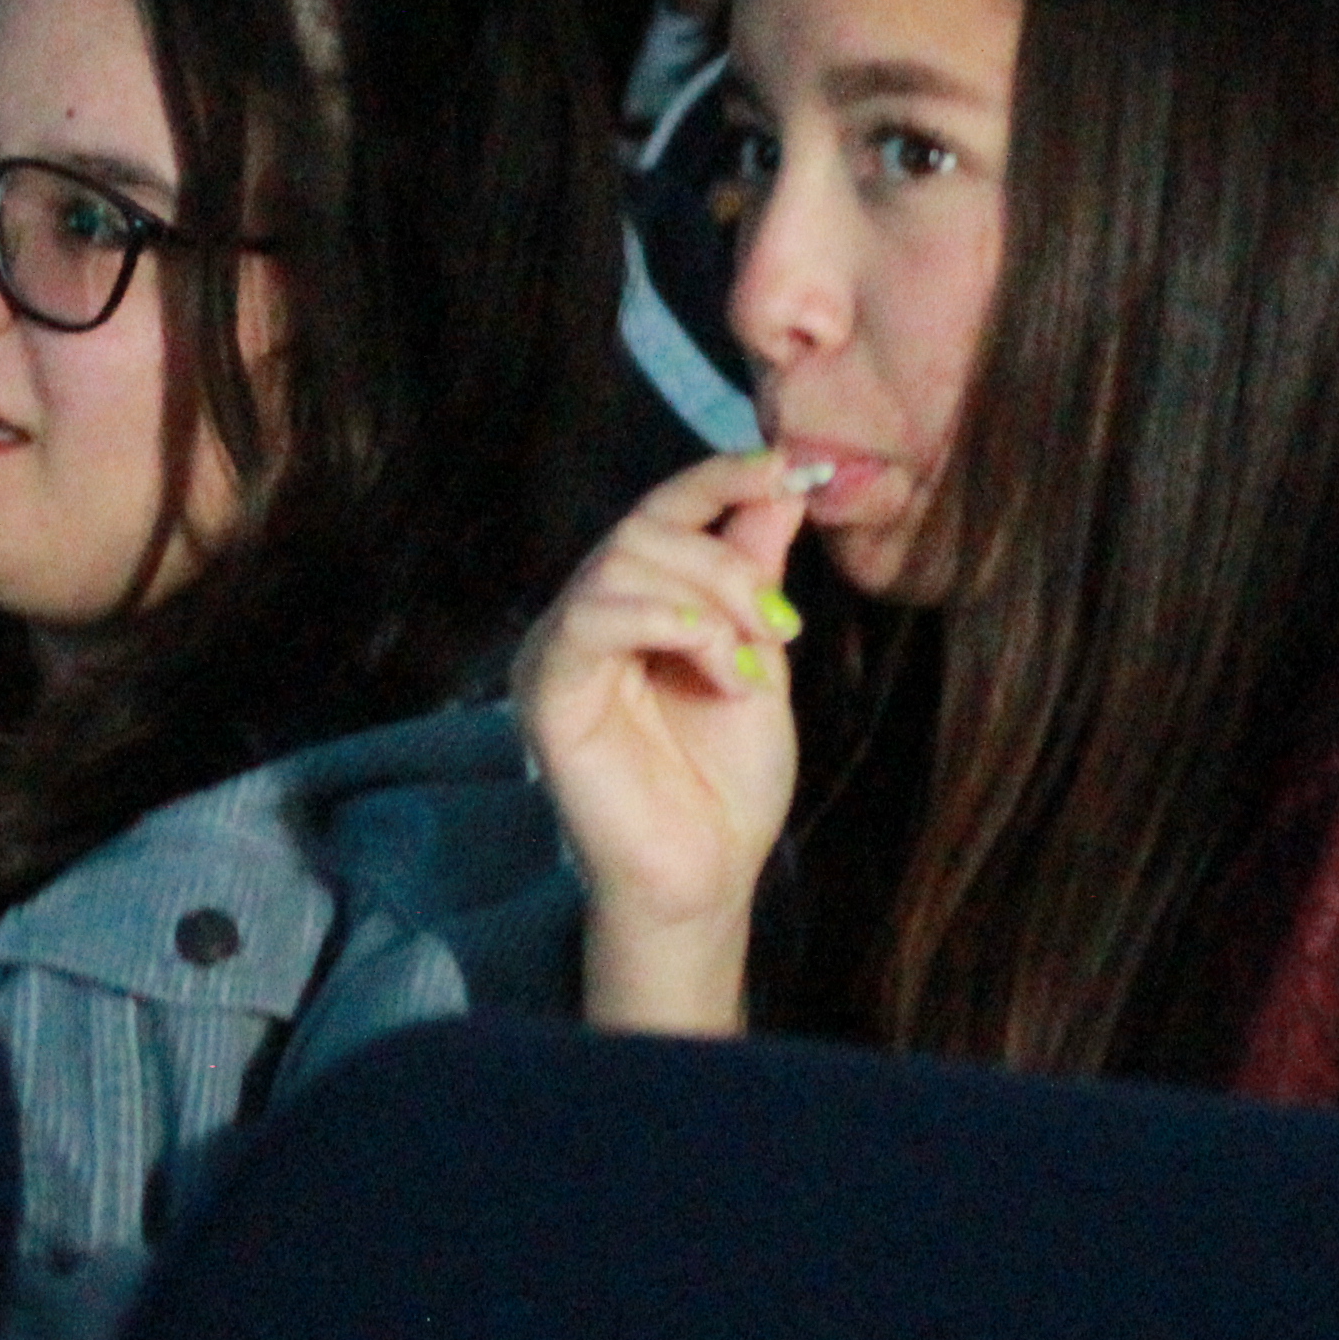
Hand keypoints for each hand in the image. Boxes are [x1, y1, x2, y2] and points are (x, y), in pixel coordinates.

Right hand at [512, 449, 816, 1033]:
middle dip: (728, 566)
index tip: (792, 467)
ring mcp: (559, 651)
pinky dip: (663, 621)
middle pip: (647, 531)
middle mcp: (587, 616)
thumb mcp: (759, 653)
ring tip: (745, 667)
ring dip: (706, 601)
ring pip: (622, 564)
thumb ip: (755, 570)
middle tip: (779, 628)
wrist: (710, 872)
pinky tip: (710, 658)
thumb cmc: (729, 778)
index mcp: (635, 603)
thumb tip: (784, 480)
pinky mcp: (545, 691)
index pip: (665, 510)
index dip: (723, 476)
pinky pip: (592, 618)